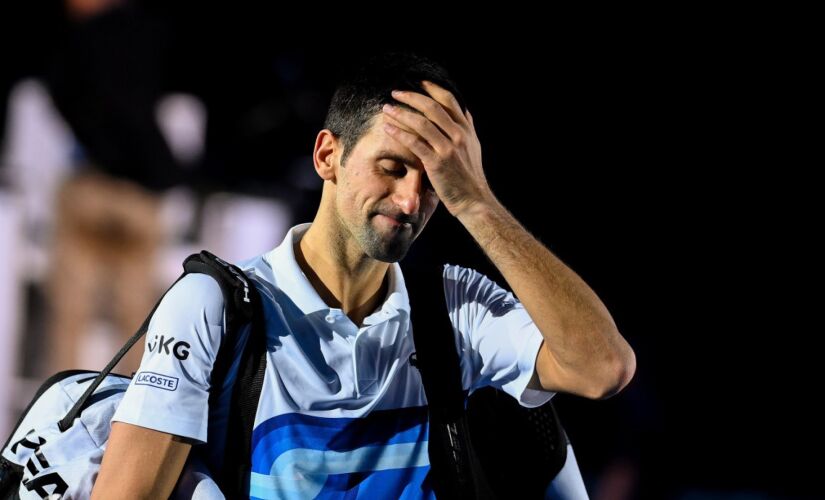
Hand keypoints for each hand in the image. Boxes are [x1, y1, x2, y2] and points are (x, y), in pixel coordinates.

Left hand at [381, 81, 491, 217]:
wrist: (474, 200)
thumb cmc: (470, 176)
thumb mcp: (474, 147)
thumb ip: (466, 128)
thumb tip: (463, 111)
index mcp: (466, 129)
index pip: (449, 100)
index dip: (431, 88)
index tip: (417, 82)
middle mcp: (459, 135)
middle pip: (432, 107)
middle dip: (411, 97)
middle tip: (395, 93)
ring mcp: (448, 148)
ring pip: (421, 123)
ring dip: (401, 113)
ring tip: (387, 108)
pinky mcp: (437, 163)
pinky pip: (414, 143)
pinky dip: (399, 133)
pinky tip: (388, 128)